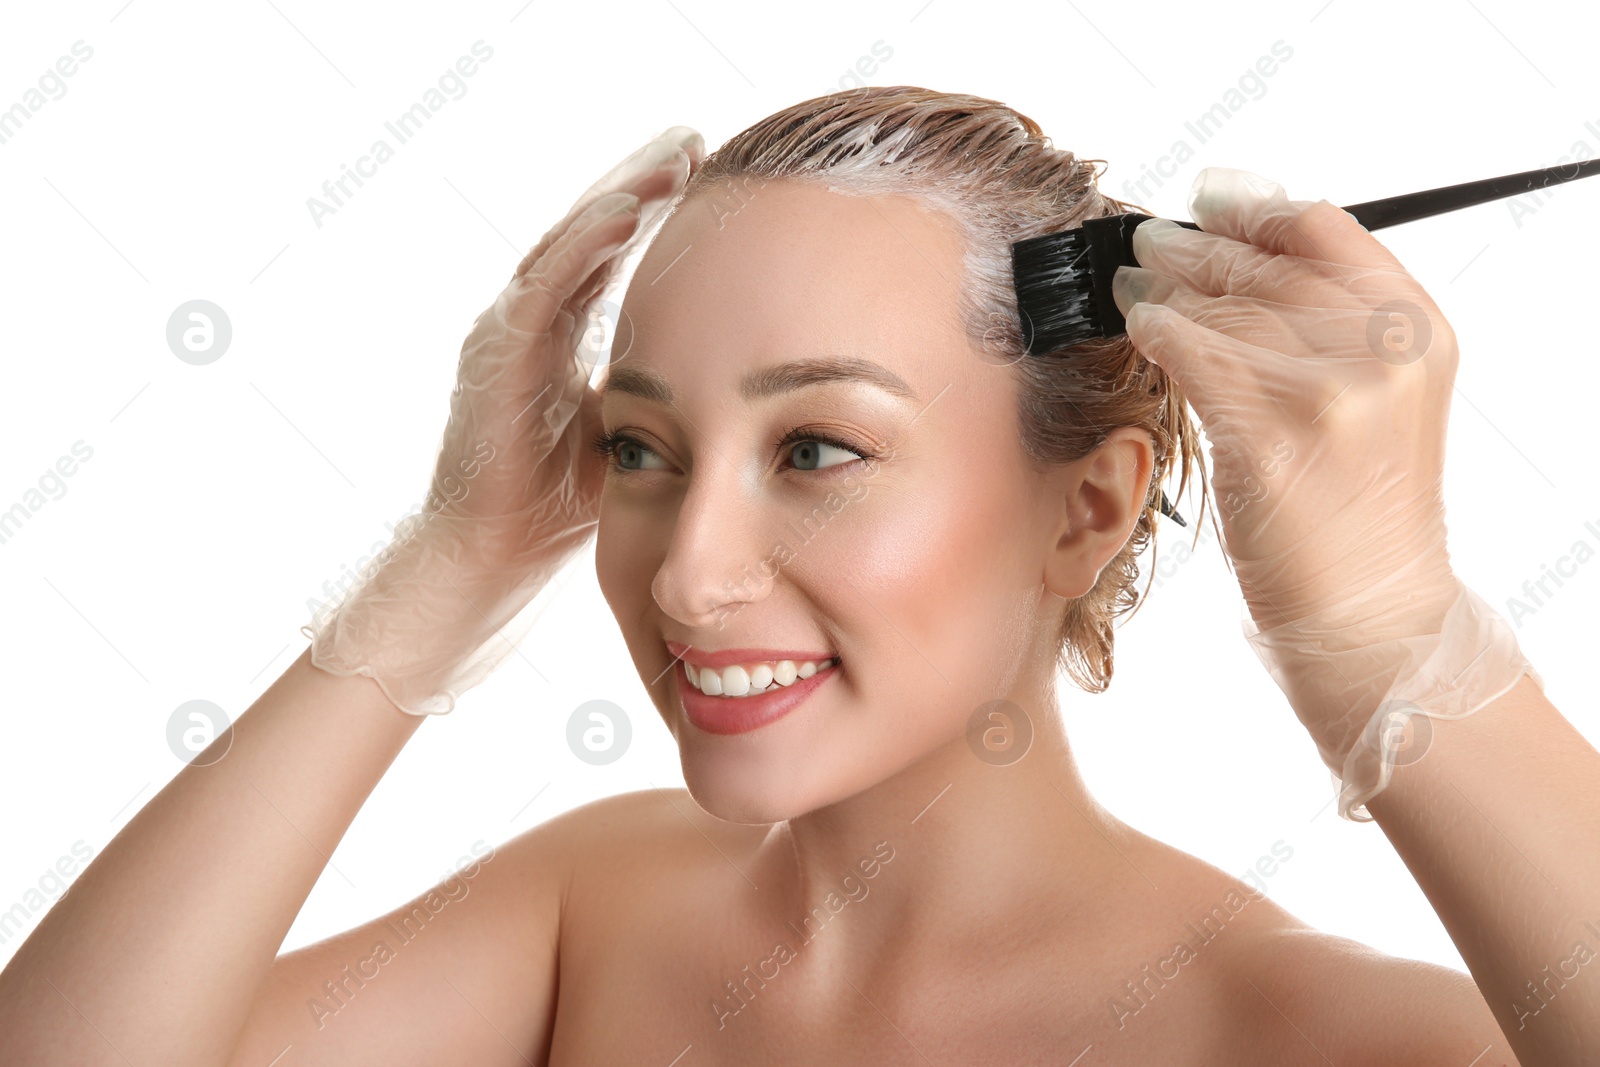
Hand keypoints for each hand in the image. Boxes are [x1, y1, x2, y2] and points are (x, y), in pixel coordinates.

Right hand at [301, 127, 704, 715]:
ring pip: (568, 242)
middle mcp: (527, 319)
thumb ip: (648, 384)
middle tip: (692, 139)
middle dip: (640, 181)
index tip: (702, 170)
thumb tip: (716, 362)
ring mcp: (506, 330)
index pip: (606, 254)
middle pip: (588, 230)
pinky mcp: (497, 354)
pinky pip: (545, 283)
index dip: (649, 209)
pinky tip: (629, 210)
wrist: (493, 554)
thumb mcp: (621, 426)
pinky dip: (586, 243)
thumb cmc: (555, 500)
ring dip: (622, 195)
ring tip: (674, 158)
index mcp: (556, 333)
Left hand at [1115, 168, 1538, 818]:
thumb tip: (1243, 260)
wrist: (1373, 611)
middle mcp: (1380, 349)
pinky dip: (1157, 335)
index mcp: (1415, 328)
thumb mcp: (1380, 398)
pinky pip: (1195, 357)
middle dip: (1194, 247)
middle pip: (1264, 263)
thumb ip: (1332, 327)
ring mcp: (1328, 392)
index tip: (1210, 198)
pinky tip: (1139, 329)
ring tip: (1132, 286)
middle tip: (1148, 242)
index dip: (1256, 208)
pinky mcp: (1271, 438)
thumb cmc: (1362, 511)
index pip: (1325, 230)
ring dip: (1165, 289)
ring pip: (1220, 307)